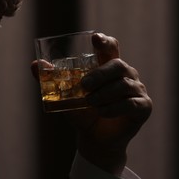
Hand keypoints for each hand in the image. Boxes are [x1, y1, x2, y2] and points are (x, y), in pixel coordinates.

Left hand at [31, 33, 152, 174]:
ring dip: (103, 94)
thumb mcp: (65, 96)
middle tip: (84, 86)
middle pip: (118, 65)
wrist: (93, 139)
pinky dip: (113, 108)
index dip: (105, 41)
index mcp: (108, 67)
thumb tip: (35, 65)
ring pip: (123, 85)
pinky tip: (101, 113)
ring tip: (89, 104)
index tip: (95, 39)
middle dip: (100, 74)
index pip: (111, 48)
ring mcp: (137, 90)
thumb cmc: (82, 113)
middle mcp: (126, 75)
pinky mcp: (143, 107)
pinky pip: (131, 103)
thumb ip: (52, 80)